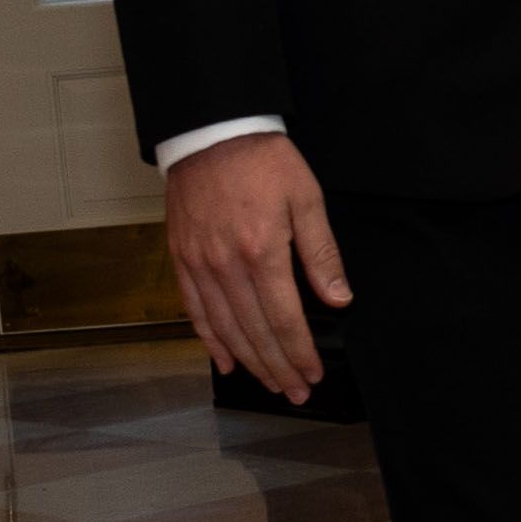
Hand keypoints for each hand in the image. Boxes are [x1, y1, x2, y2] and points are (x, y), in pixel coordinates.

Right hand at [163, 133, 350, 401]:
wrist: (210, 130)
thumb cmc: (262, 161)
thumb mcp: (306, 198)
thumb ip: (321, 252)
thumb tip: (338, 298)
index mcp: (261, 252)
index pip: (284, 319)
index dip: (299, 352)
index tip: (313, 374)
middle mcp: (226, 265)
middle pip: (254, 332)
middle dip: (278, 367)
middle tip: (295, 391)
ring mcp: (199, 264)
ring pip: (225, 328)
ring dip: (249, 361)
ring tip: (269, 383)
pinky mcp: (181, 258)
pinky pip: (195, 310)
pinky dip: (210, 340)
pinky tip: (225, 360)